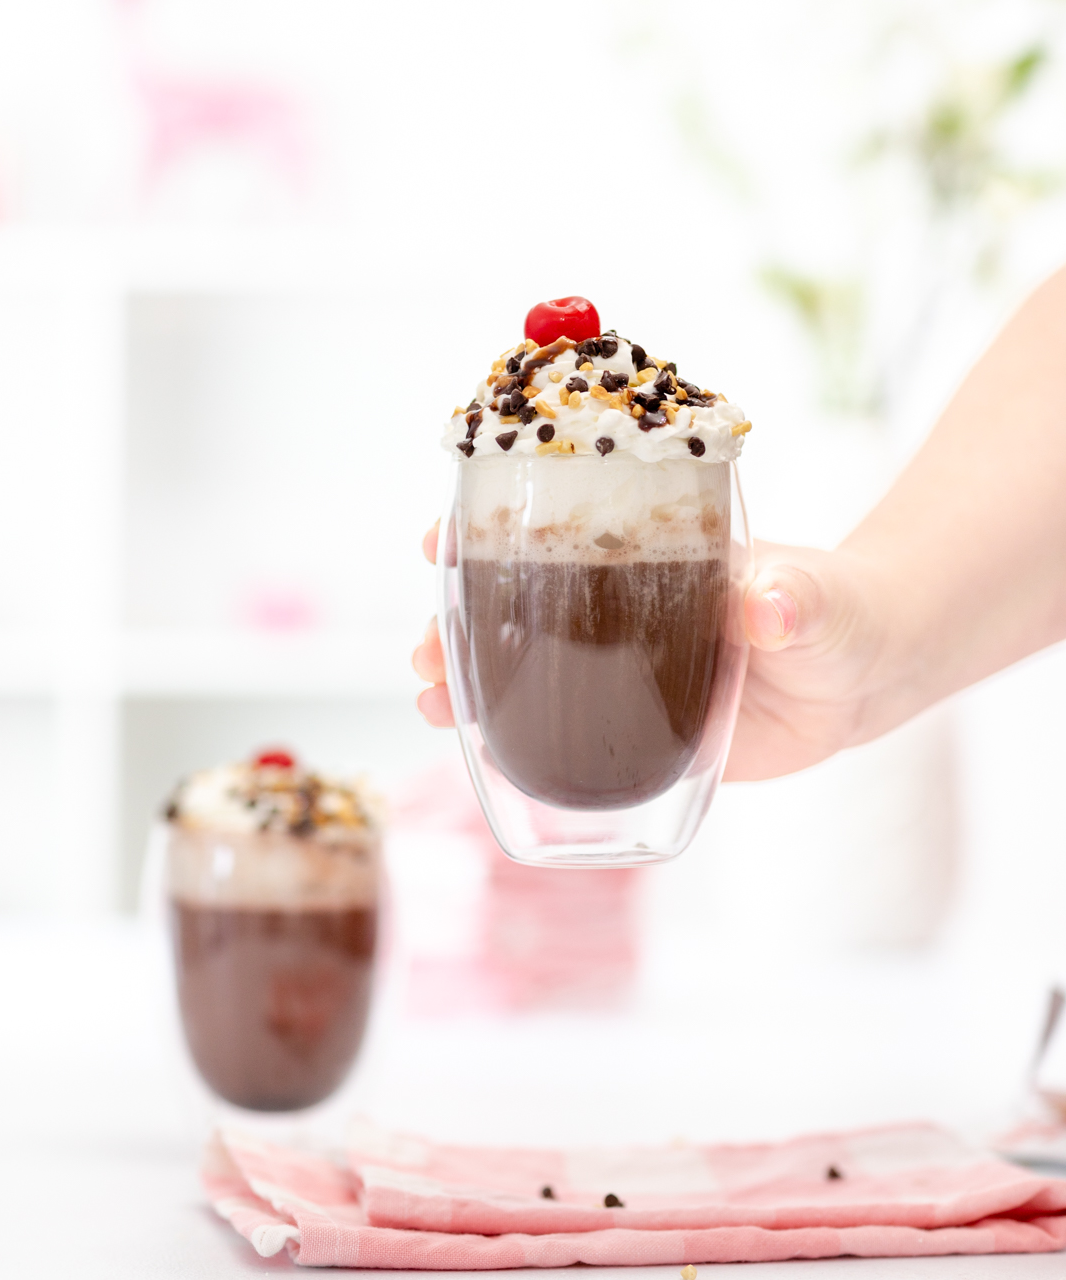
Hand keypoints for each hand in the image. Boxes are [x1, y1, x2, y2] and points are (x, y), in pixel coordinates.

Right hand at [411, 522, 896, 780]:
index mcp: (648, 551)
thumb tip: (769, 605)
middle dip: (456, 620)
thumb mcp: (812, 599)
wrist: (860, 677)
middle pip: (516, 604)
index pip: (554, 528)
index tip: (438, 537)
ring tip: (430, 702)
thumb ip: (789, 599)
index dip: (487, 529)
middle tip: (423, 649)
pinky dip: (516, 740)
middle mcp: (620, 606)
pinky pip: (566, 733)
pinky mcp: (639, 727)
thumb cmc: (832, 611)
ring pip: (527, 670)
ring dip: (469, 682)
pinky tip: (480, 755)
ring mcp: (622, 668)